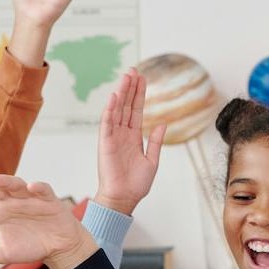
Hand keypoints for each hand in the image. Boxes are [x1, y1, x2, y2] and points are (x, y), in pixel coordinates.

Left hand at [0, 166, 98, 268]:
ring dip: (6, 181)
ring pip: (15, 184)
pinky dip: (37, 188)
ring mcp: (29, 198)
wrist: (59, 247)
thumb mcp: (1, 253)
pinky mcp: (48, 200)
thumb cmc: (31, 246)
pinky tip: (31, 188)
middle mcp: (10, 200)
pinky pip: (42, 190)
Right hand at [94, 69, 165, 215]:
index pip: (137, 110)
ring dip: (121, 93)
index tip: (142, 79)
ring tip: (126, 77)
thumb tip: (163, 124)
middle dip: (130, 88)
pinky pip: (107, 123)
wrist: (124, 198)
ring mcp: (113, 137)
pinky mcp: (105, 144)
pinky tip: (114, 97)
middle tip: (133, 70)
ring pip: (117, 110)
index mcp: (134, 137)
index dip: (139, 95)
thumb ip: (156, 142)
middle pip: (127, 106)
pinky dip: (110, 110)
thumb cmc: (136, 184)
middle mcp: (123, 134)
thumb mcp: (152, 161)